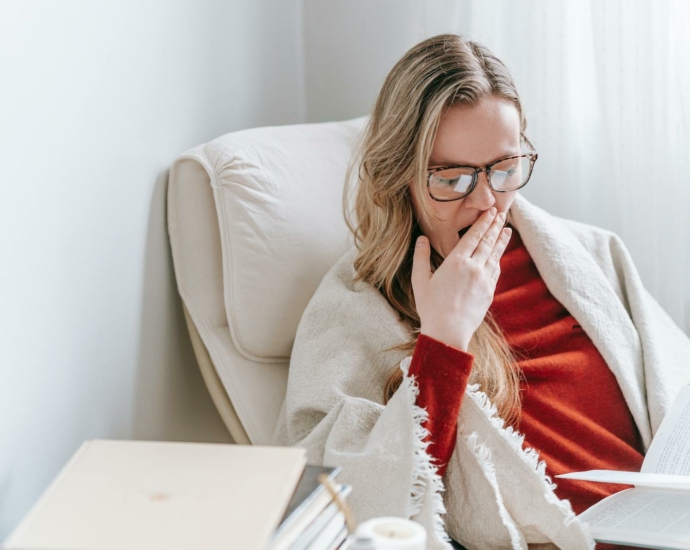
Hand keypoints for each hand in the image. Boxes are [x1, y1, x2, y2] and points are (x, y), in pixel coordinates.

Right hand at [411, 207, 511, 351]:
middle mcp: (472, 267)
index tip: (491, 211)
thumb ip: (420, 257)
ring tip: (507, 230)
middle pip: (487, 242)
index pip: (473, 236)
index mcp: (455, 262)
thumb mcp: (420, 280)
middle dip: (495, 226)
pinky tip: (498, 255)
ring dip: (501, 240)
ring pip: (495, 255)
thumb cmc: (430, 307)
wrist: (448, 331)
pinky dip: (498, 260)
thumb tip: (421, 238)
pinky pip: (496, 271)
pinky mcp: (489, 292)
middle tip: (502, 213)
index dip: (483, 222)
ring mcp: (483, 280)